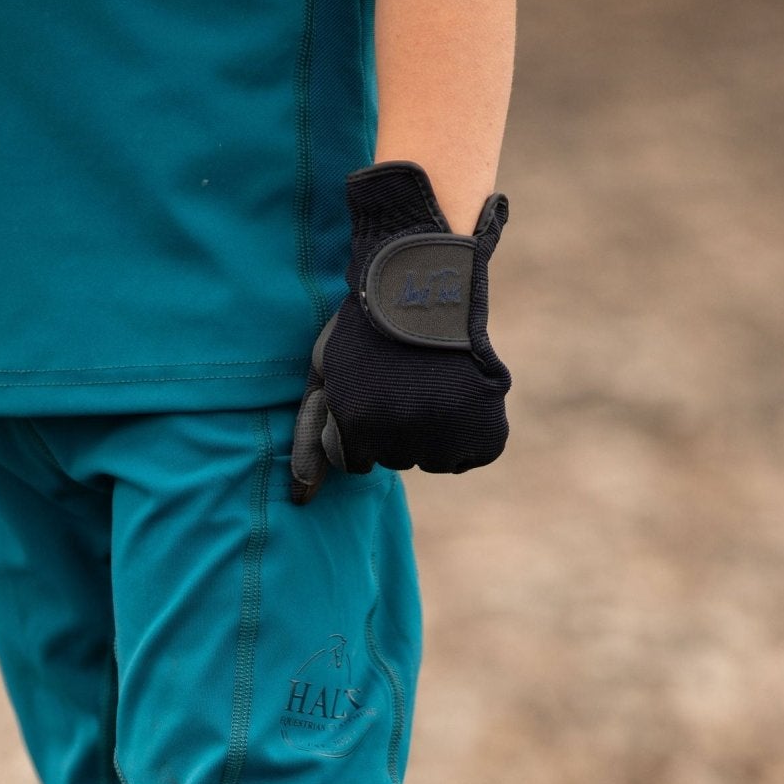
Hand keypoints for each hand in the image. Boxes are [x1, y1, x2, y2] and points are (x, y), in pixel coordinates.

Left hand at [291, 162, 510, 502]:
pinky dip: (470, 431)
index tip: (373, 388)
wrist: (424, 282)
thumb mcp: (326, 376)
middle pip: (395, 460)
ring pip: (433, 459)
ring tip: (432, 382)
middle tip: (404, 379)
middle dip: (397, 427)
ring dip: (434, 431)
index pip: (355, 462)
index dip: (363, 424)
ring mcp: (444, 435)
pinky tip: (459, 392)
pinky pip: (471, 455)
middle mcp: (398, 437)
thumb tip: (298, 501)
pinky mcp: (484, 432)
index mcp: (356, 426)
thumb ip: (310, 436)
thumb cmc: (366, 330)